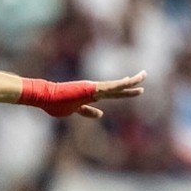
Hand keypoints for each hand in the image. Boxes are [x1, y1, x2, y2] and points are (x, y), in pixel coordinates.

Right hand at [19, 72, 146, 118]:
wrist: (46, 96)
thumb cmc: (55, 103)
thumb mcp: (73, 111)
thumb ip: (87, 112)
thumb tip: (100, 114)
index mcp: (89, 95)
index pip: (108, 93)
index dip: (118, 90)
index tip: (126, 86)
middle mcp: (94, 90)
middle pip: (116, 88)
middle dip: (129, 86)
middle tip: (142, 79)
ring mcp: (94, 89)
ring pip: (118, 85)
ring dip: (132, 81)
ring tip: (144, 76)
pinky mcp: (94, 88)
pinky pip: (113, 86)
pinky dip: (125, 83)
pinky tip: (135, 80)